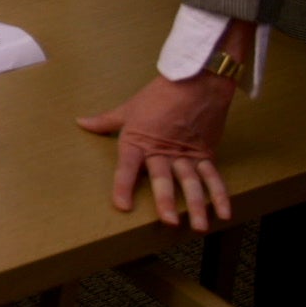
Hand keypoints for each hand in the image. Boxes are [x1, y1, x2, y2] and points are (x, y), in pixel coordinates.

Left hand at [77, 73, 236, 231]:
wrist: (196, 81)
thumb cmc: (158, 95)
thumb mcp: (128, 109)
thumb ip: (105, 121)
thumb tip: (81, 122)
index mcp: (139, 141)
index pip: (128, 167)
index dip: (124, 186)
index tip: (122, 205)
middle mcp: (162, 151)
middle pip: (163, 178)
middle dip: (165, 200)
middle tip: (169, 221)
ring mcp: (186, 154)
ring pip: (191, 182)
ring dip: (196, 204)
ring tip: (199, 226)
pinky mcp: (205, 154)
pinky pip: (213, 176)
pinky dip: (220, 194)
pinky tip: (224, 212)